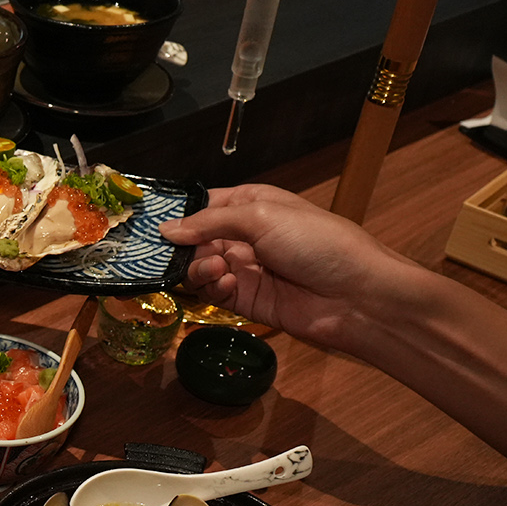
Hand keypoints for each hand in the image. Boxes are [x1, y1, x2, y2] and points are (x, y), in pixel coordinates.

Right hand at [157, 185, 422, 351]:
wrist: (355, 295)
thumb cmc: (319, 243)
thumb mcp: (262, 216)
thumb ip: (210, 222)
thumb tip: (167, 229)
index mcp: (251, 205)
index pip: (203, 206)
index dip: (178, 215)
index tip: (151, 226)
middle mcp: (245, 236)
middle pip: (194, 240)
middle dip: (182, 246)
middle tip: (173, 253)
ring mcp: (245, 269)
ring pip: (199, 268)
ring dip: (199, 267)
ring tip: (217, 268)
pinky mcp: (246, 300)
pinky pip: (213, 292)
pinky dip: (212, 287)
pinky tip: (227, 283)